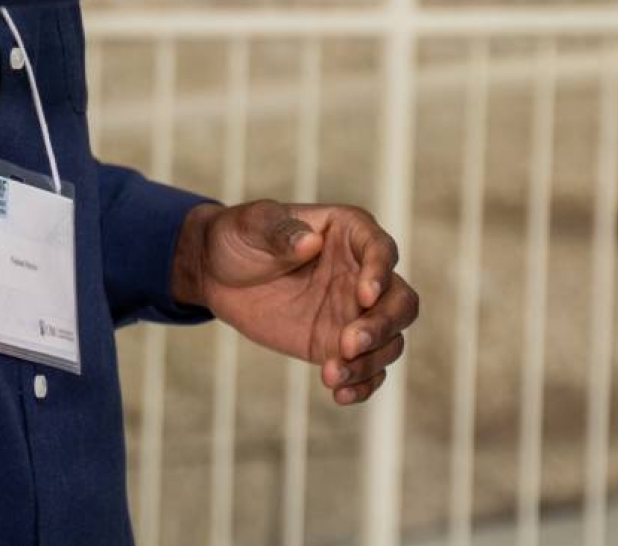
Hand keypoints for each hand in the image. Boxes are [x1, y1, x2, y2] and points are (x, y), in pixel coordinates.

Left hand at [170, 201, 418, 406]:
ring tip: (330, 373)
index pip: (381, 250)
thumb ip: (281, 231)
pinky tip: (338, 394)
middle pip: (401, 301)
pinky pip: (367, 370)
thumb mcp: (252, 224)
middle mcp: (362, 273)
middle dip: (384, 325)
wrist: (217, 273)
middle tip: (349, 343)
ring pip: (390, 341)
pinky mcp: (337, 344)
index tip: (363, 296)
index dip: (380, 273)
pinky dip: (361, 385)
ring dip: (370, 362)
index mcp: (350, 232)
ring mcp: (353, 312)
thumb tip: (311, 242)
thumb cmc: (240, 236)